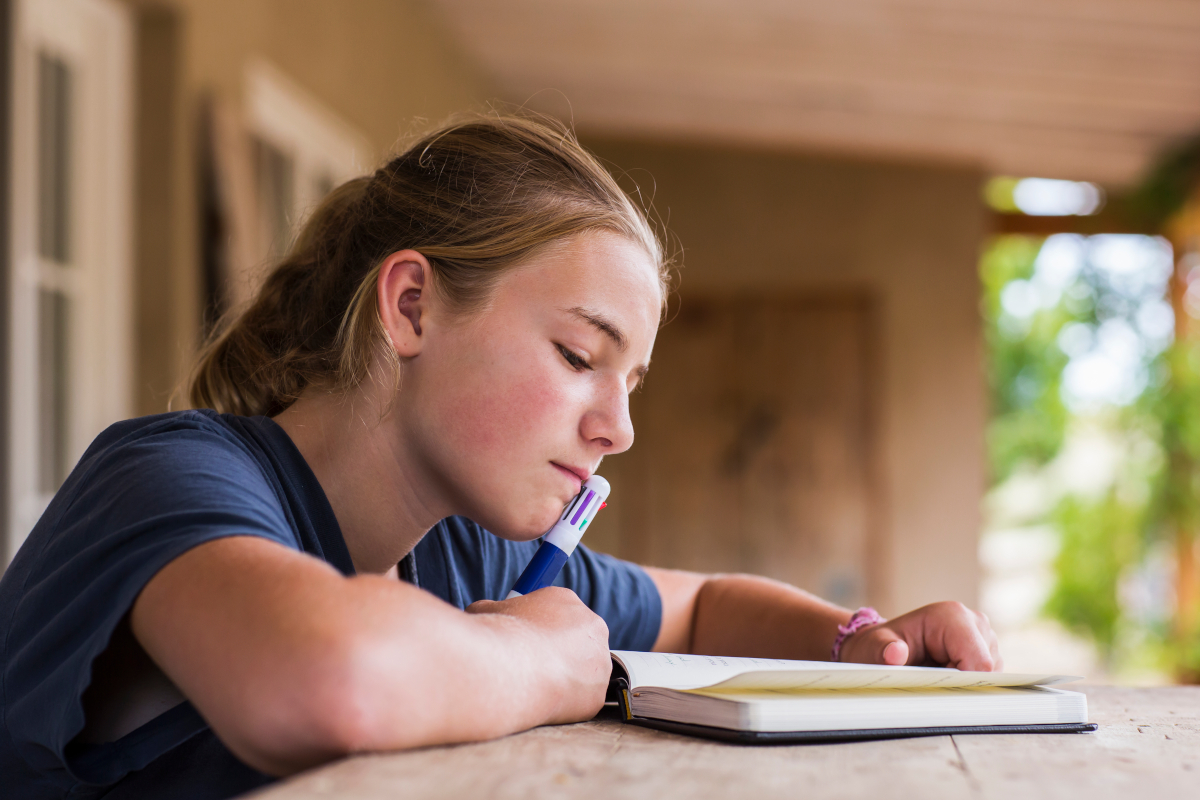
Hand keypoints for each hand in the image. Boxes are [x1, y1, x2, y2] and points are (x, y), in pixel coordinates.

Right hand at [468, 588, 610, 723]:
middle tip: (534, 667)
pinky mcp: (597, 694)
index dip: (542, 630)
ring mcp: (600, 662)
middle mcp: (592, 626)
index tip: (528, 642)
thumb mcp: (487, 611)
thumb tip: (486, 613)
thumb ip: (495, 610)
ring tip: (536, 686)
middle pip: (579, 641)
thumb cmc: (497, 637)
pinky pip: (582, 699)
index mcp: (566, 601)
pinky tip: (544, 701)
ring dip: (565, 678)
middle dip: (560, 654)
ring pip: (584, 672)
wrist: (507, 670)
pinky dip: (565, 704)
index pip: (560, 614)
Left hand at [837, 601, 1001, 671]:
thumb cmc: (882, 646)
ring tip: (935, 676)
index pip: (979, 661)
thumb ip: (884, 650)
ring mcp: (983, 636)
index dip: (964, 682)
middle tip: (932, 683)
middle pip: (988, 669)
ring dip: (966, 684)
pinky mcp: (986, 650)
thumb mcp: (875, 648)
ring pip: (990, 675)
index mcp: (952, 616)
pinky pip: (989, 677)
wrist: (885, 645)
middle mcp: (974, 622)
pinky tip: (946, 677)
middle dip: (964, 683)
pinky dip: (969, 683)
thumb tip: (894, 653)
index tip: (940, 690)